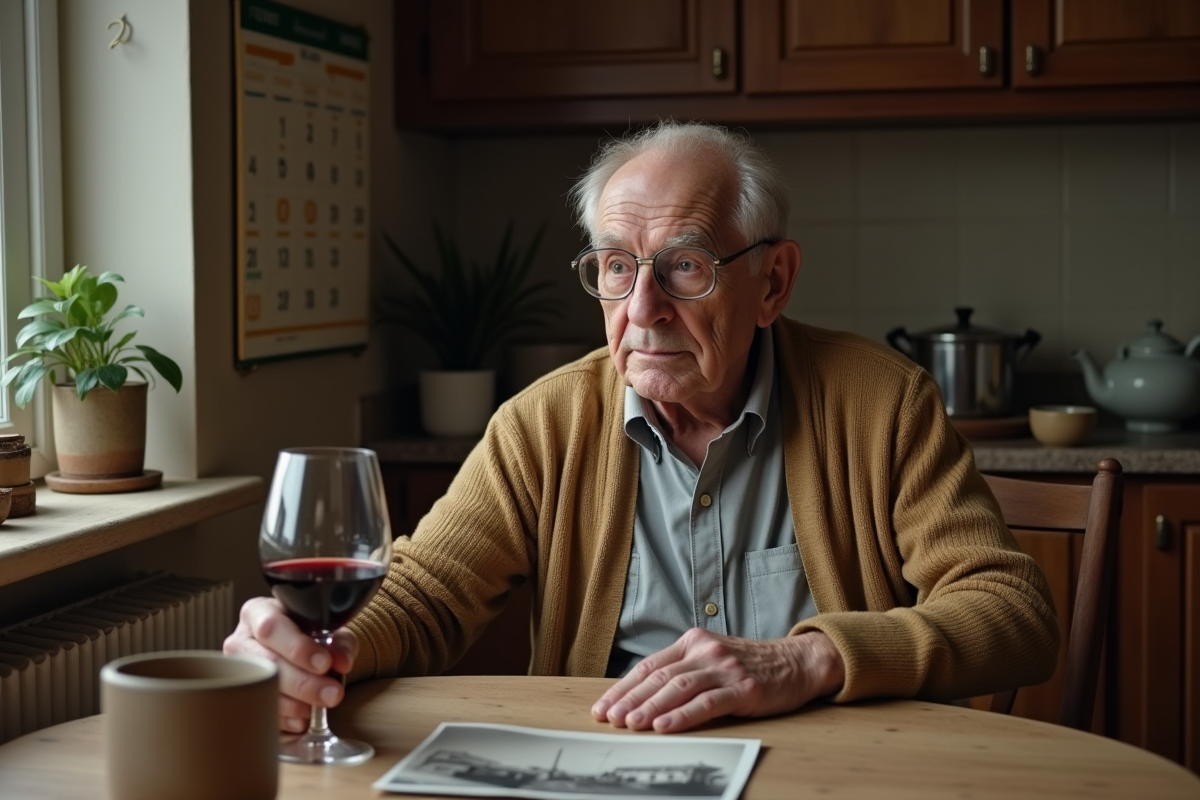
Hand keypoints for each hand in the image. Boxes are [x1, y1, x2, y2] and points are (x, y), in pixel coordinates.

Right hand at [223, 596, 359, 732]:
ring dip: (295, 706)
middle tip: (332, 694)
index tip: (324, 663)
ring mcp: (236, 672)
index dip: (297, 647)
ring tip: (318, 708)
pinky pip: (259, 713)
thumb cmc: (307, 634)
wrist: (293, 648)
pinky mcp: (239, 698)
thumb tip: (342, 663)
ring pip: (261, 692)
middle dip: (303, 683)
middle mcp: (241, 641)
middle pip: (266, 664)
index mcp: (258, 613)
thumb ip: (339, 642)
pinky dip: (284, 721)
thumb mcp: (328, 630)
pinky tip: (302, 719)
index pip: (272, 627)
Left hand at [591, 628, 844, 733]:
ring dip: (650, 707)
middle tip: (608, 717)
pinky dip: (682, 715)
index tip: (603, 705)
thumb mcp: (712, 658)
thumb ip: (683, 669)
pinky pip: (706, 703)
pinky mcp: (742, 687)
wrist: (796, 661)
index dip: (623, 687)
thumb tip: (642, 696)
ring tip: (630, 723)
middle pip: (658, 676)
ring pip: (678, 687)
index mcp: (692, 641)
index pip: (649, 666)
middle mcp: (705, 651)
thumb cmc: (750, 664)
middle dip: (629, 699)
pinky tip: (665, 726)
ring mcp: (724, 668)